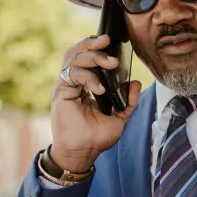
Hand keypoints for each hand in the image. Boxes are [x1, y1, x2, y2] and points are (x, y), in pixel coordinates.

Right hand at [50, 34, 142, 172]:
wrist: (82, 154)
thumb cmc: (96, 138)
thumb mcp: (120, 118)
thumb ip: (129, 101)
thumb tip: (136, 83)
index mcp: (84, 85)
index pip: (86, 58)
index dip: (96, 47)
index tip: (111, 42)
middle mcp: (72, 83)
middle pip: (77, 52)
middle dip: (92, 44)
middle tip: (108, 42)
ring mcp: (65, 87)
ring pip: (72, 58)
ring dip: (92, 56)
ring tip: (110, 62)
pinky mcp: (60, 93)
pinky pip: (71, 74)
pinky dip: (88, 77)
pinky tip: (99, 88)